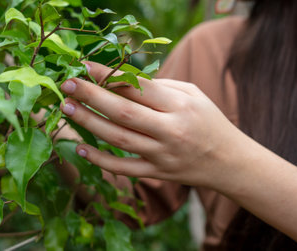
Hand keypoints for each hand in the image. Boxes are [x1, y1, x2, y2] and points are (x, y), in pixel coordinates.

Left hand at [60, 61, 252, 188]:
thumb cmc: (210, 122)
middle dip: (91, 95)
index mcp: (181, 106)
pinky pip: (124, 169)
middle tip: (67, 83)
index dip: (109, 75)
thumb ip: (161, 87)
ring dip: (89, 123)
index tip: (85, 66)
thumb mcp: (194, 95)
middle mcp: (171, 130)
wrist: (229, 162)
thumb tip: (123, 80)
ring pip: (119, 139)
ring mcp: (163, 154)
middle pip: (123, 111)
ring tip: (67, 108)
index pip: (138, 87)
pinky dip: (101, 161)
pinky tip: (81, 149)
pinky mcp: (158, 173)